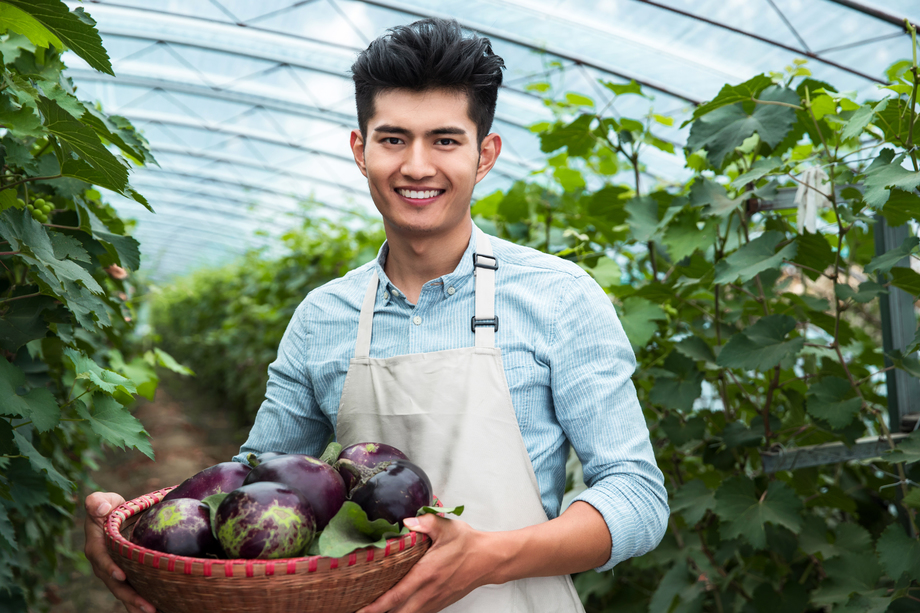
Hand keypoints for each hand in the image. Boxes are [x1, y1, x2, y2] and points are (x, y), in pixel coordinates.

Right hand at [84, 492, 156, 612]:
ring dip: (136, 603)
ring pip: (123, 591)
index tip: (121, 576)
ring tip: (154, 611)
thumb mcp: (104, 501)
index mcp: (96, 546)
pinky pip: (132, 590)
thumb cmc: (110, 507)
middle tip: (148, 606)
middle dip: (129, 596)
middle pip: (114, 583)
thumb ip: (98, 501)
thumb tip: (101, 508)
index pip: (101, 558)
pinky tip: (158, 608)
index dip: (110, 567)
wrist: (116, 516)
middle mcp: (103, 563)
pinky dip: (140, 601)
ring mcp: (114, 572)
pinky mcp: (125, 575)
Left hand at [356, 514, 496, 612]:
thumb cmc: (467, 543)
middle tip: (360, 610)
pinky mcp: (441, 603)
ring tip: (375, 609)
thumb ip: (426, 523)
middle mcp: (429, 591)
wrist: (488, 559)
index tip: (362, 609)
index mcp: (427, 573)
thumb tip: (406, 522)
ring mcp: (435, 600)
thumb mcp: (447, 527)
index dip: (377, 606)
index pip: (397, 595)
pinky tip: (397, 608)